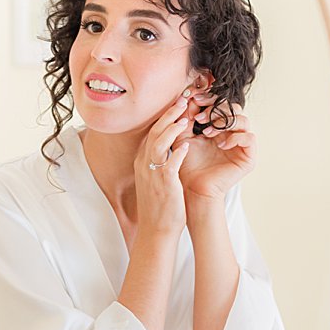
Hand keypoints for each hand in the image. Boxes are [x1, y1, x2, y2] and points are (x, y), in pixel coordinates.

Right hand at [133, 92, 190, 234]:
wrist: (156, 228)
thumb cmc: (160, 204)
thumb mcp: (157, 177)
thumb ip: (161, 160)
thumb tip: (171, 145)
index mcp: (143, 161)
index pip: (152, 133)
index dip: (164, 117)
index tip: (176, 105)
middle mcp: (144, 165)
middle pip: (154, 133)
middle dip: (168, 116)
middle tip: (181, 100)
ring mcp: (152, 174)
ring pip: (158, 145)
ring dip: (171, 130)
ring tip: (185, 117)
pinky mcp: (163, 184)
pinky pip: (168, 165)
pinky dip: (177, 154)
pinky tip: (187, 145)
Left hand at [180, 96, 254, 201]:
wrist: (192, 187)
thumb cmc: (188, 163)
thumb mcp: (183, 137)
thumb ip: (185, 118)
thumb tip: (186, 97)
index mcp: (218, 126)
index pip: (221, 104)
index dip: (209, 99)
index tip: (193, 98)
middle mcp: (232, 132)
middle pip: (234, 108)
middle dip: (216, 109)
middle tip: (199, 117)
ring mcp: (242, 143)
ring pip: (243, 120)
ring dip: (223, 122)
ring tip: (207, 132)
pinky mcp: (248, 156)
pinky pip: (249, 137)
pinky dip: (235, 137)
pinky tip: (220, 145)